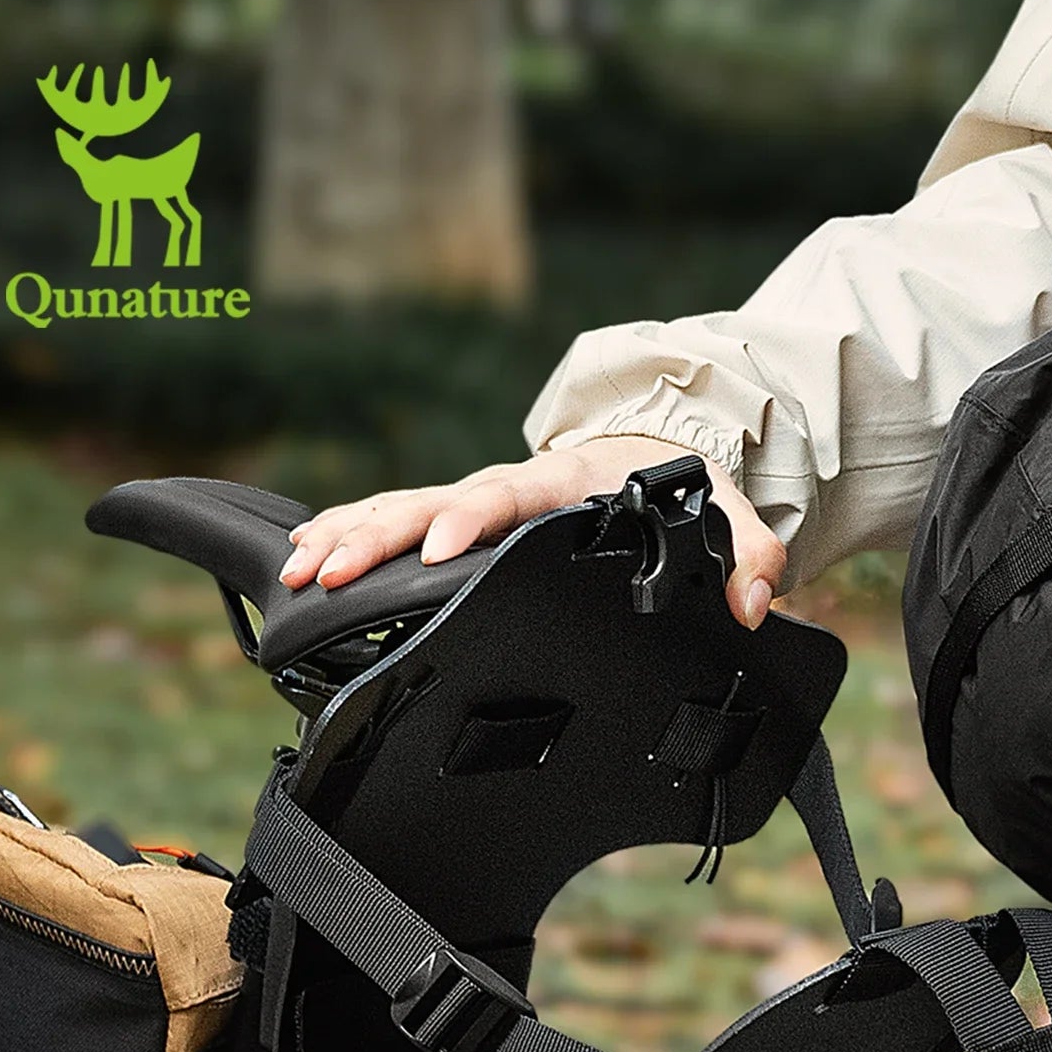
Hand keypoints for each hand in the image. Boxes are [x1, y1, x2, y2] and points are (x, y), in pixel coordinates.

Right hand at [278, 437, 785, 628]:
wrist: (662, 447)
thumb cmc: (687, 485)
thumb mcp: (732, 511)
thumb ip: (752, 554)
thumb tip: (751, 603)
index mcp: (572, 485)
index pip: (511, 500)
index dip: (471, 521)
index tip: (434, 550)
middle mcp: (517, 488)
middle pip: (433, 502)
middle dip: (377, 536)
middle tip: (327, 571)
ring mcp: (486, 500)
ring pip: (403, 507)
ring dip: (349, 535)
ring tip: (298, 568)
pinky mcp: (468, 515)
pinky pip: (401, 516)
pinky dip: (353, 528)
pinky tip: (306, 554)